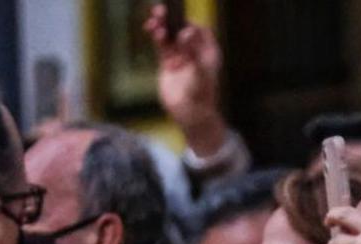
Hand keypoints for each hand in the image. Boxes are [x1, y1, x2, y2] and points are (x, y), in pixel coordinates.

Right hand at [144, 5, 226, 155]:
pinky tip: (152, 31)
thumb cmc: (201, 94)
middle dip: (171, 19)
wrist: (190, 115)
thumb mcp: (200, 70)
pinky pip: (162, 46)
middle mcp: (194, 51)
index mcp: (208, 50)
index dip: (188, 21)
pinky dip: (157, 38)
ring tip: (154, 22)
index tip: (178, 18)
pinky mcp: (168, 64)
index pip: (199, 29)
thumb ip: (192, 50)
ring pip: (170, 36)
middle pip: (181, 29)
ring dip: (162, 27)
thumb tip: (185, 32)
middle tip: (160, 11)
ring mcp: (181, 57)